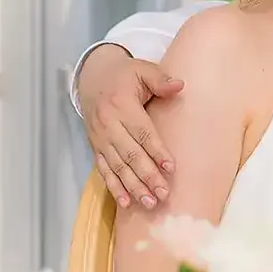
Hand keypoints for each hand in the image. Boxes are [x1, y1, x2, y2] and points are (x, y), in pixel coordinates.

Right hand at [77, 44, 183, 208]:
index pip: (142, 132)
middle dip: (147, 176)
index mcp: (122, 106)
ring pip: (118, 166)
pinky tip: (125, 202)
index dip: (156, 150)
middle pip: (130, 154)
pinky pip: (104, 170)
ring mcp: (100, 139)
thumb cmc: (124, 75)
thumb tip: (180, 86)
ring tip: (149, 202)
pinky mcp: (95, 148)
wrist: (93, 77)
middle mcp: (108, 125)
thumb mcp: (142, 69)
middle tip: (163, 193)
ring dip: (133, 187)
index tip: (171, 167)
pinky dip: (114, 187)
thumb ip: (160, 79)